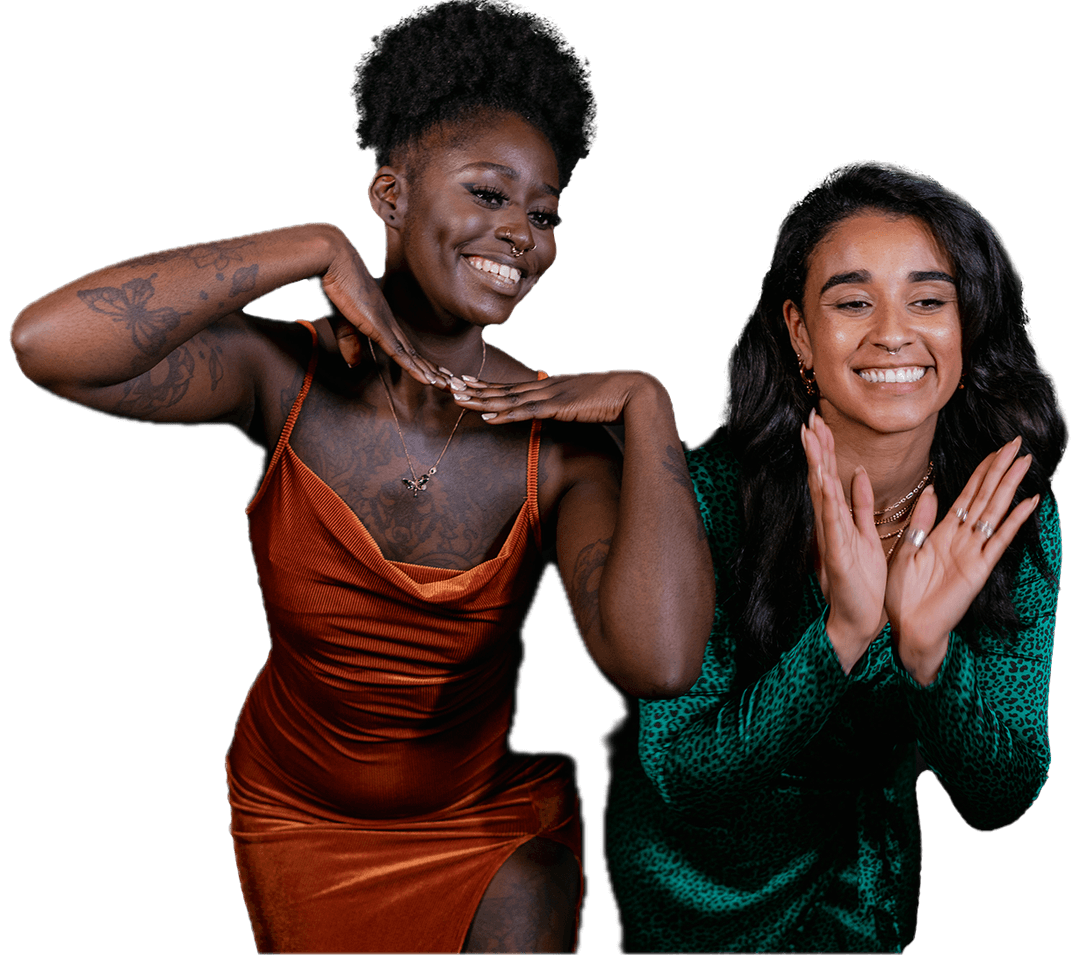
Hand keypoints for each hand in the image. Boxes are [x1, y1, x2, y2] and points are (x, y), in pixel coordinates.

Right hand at [317, 234, 443, 385]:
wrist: (335, 259)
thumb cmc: (335, 283)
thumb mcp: (341, 319)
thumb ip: (349, 341)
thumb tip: (354, 364)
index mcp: (382, 318)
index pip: (404, 345)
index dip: (418, 361)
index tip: (432, 372)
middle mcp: (389, 321)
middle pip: (414, 352)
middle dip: (431, 370)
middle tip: (449, 384)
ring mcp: (386, 324)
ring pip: (412, 356)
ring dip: (429, 373)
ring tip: (446, 387)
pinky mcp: (379, 326)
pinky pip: (400, 353)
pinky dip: (415, 369)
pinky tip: (428, 380)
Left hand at [449, 369, 658, 424]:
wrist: (636, 392)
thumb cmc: (614, 399)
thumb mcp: (583, 400)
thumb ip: (566, 404)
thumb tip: (554, 409)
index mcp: (550, 385)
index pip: (512, 386)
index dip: (487, 386)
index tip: (465, 384)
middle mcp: (546, 386)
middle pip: (503, 389)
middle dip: (474, 389)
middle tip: (447, 385)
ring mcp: (551, 396)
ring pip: (508, 398)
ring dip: (481, 400)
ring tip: (457, 398)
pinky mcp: (559, 408)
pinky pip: (526, 413)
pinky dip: (505, 414)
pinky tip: (488, 416)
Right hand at [801, 410, 887, 670]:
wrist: (858, 617)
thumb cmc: (861, 581)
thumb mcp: (867, 534)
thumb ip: (863, 505)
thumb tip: (861, 474)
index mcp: (838, 519)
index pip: (829, 476)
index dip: (825, 449)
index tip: (820, 422)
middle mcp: (830, 524)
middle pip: (821, 478)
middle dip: (816, 448)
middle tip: (810, 418)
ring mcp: (831, 537)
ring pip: (822, 493)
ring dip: (817, 464)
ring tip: (812, 438)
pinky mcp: (837, 552)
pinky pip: (833, 521)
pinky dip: (828, 499)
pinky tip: (824, 479)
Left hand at [886, 437, 1038, 683]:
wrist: (907, 627)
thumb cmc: (902, 594)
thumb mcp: (905, 550)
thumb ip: (920, 521)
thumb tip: (933, 491)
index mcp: (943, 532)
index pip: (967, 494)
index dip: (982, 471)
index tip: (996, 449)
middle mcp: (962, 538)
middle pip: (985, 496)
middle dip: (1000, 469)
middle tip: (1017, 443)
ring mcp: (973, 552)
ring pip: (994, 512)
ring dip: (1009, 486)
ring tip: (1024, 462)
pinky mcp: (979, 569)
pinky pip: (999, 540)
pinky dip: (1013, 521)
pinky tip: (1027, 502)